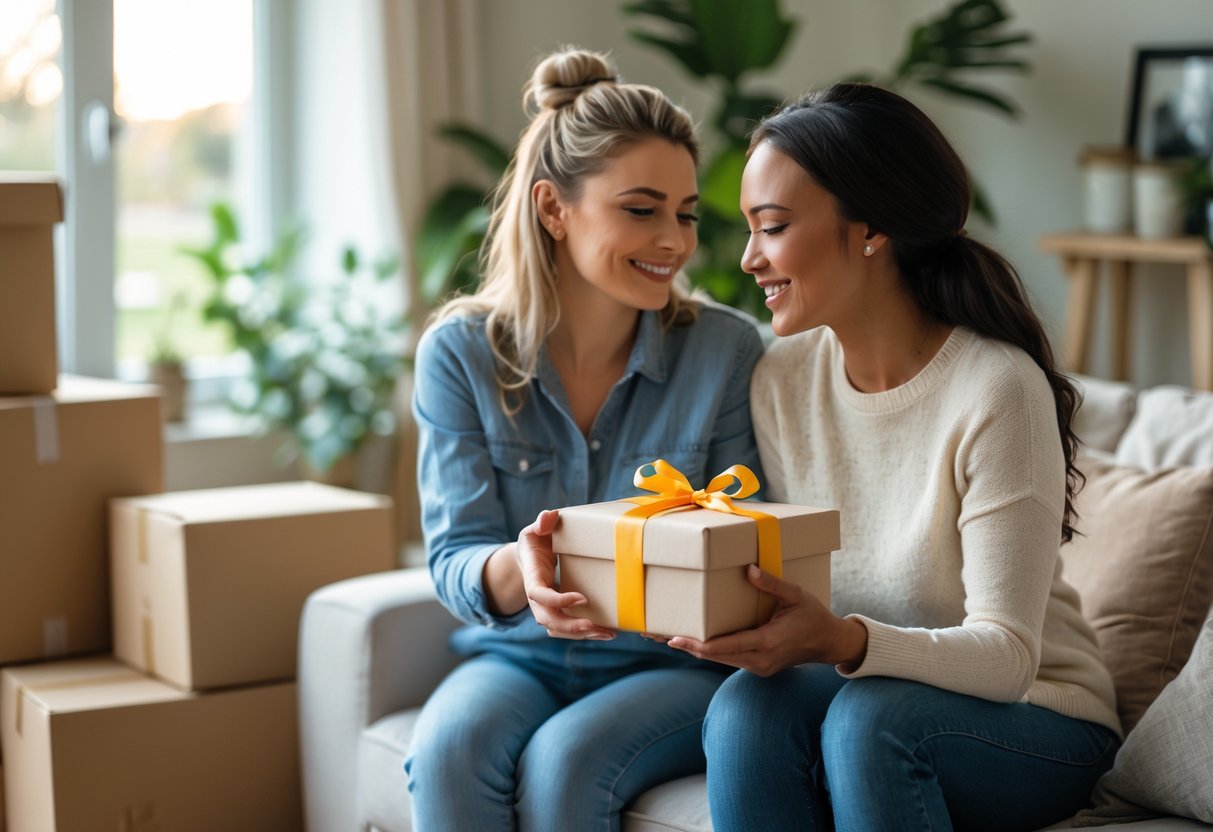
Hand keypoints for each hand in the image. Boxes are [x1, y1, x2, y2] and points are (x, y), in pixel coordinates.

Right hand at [517, 509, 614, 640]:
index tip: (582, 599)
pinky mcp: (556, 612)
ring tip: (607, 633)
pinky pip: (565, 630)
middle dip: (570, 626)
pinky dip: (583, 634)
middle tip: (594, 625)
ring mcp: (545, 607)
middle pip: (547, 619)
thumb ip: (542, 522)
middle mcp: (536, 597)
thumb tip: (549, 517)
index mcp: (531, 576)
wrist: (528, 558)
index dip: (557, 600)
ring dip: (580, 634)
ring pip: (556, 629)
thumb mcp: (534, 530)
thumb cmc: (535, 542)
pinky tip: (605, 632)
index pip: (538, 594)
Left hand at [666, 564, 865, 674]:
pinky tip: (691, 640)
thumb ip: (772, 584)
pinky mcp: (758, 667)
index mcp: (767, 643)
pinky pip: (728, 659)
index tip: (674, 638)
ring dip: (693, 649)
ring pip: (718, 659)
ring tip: (665, 635)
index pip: (724, 647)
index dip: (696, 644)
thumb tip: (748, 569)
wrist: (830, 644)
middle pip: (714, 656)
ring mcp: (758, 667)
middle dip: (685, 645)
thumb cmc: (815, 617)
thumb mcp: (797, 596)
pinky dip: (709, 650)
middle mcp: (759, 660)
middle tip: (655, 634)